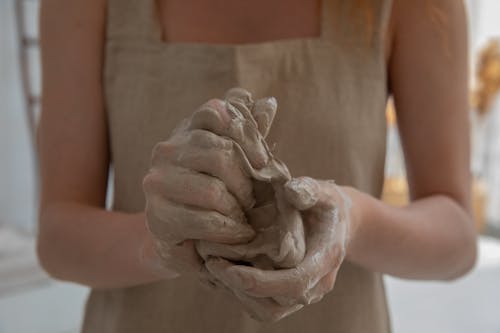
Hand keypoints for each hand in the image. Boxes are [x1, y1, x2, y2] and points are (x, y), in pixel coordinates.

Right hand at [142, 96, 269, 276]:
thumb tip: (269, 103)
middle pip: (219, 154)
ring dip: (238, 209)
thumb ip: (250, 133)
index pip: (215, 111)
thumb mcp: (236, 161)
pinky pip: (205, 220)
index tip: (263, 162)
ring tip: (246, 218)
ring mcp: (158, 183)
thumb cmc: (216, 194)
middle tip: (254, 200)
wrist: (183, 240)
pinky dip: (231, 230)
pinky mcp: (158, 217)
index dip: (246, 135)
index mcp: (185, 131)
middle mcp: (166, 151)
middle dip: (246, 182)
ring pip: (213, 191)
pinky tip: (240, 233)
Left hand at [204, 177, 351, 321]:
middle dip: (241, 290)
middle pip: (276, 305)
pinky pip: (263, 306)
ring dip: (237, 294)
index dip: (261, 282)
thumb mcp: (324, 192)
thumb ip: (310, 190)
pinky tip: (222, 272)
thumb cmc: (327, 205)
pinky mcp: (288, 295)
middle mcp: (315, 285)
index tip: (230, 271)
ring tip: (213, 268)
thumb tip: (291, 191)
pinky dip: (239, 294)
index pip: (294, 283)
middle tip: (212, 264)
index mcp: (324, 260)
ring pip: (266, 311)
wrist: (339, 223)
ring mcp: (302, 293)